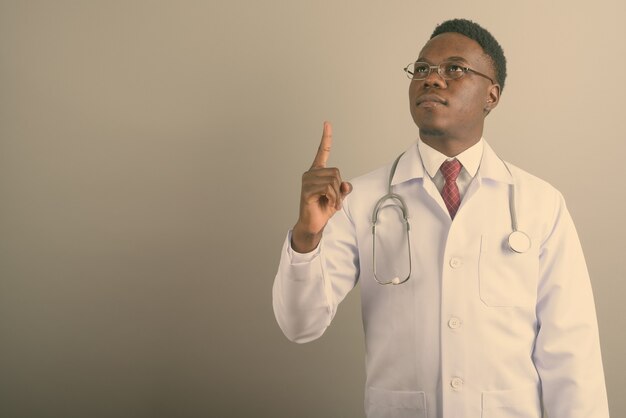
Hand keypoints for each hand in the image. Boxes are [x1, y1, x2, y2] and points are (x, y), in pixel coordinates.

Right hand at [292, 122, 352, 252]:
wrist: (313, 223)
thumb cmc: (323, 208)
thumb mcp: (338, 197)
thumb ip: (343, 188)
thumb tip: (346, 185)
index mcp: (318, 172)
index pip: (322, 152)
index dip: (326, 138)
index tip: (327, 123)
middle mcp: (311, 173)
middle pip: (336, 172)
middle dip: (339, 188)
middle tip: (333, 199)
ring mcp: (307, 181)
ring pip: (333, 181)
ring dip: (336, 195)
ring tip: (330, 202)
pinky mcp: (307, 190)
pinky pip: (328, 188)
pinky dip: (333, 198)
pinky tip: (327, 204)